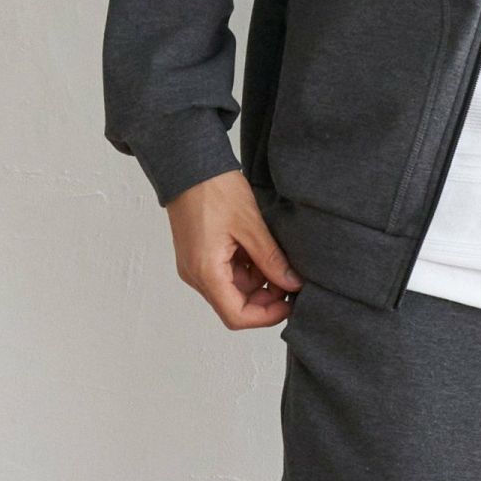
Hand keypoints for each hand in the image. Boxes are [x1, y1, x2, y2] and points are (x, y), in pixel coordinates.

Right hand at [165, 169, 303, 329]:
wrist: (189, 165)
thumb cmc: (215, 190)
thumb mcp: (251, 225)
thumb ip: (271, 258)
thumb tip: (292, 283)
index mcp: (206, 272)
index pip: (236, 316)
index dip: (266, 316)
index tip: (290, 303)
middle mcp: (196, 275)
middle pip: (234, 305)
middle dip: (265, 298)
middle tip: (290, 279)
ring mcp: (196, 265)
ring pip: (232, 289)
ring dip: (257, 281)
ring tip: (278, 260)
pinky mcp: (199, 254)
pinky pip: (225, 273)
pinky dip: (246, 268)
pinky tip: (261, 251)